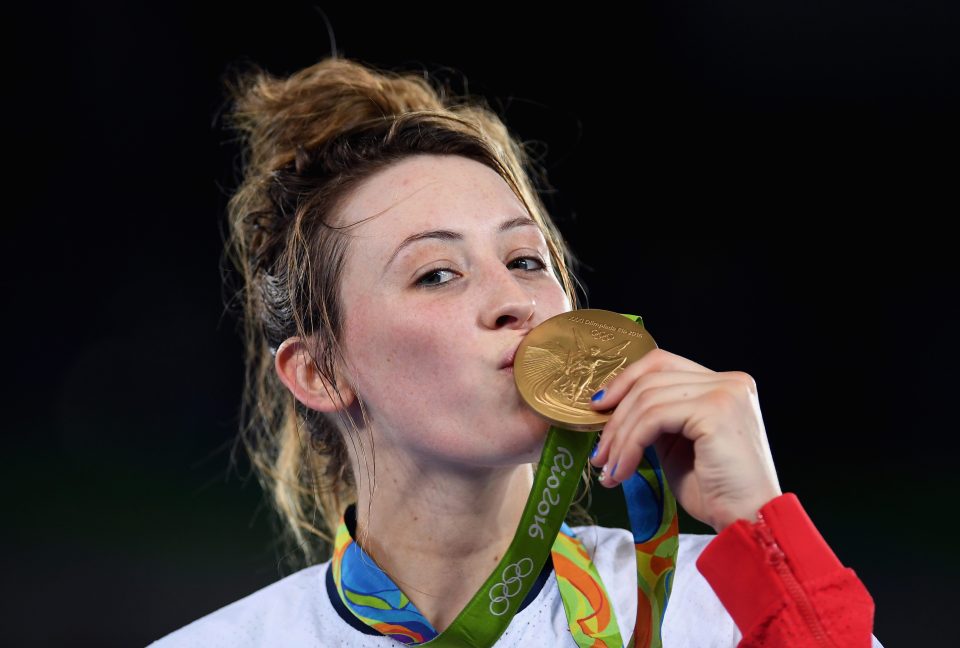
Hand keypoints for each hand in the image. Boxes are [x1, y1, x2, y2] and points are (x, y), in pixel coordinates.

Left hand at [588, 348, 782, 532]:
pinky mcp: (715, 410)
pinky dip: (630, 446)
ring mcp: (725, 392)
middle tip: (600, 452)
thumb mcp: (678, 445)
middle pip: (651, 379)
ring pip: (648, 399)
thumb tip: (613, 408)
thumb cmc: (716, 492)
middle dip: (616, 416)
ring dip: (619, 438)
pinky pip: (654, 419)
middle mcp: (728, 381)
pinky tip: (623, 471)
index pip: (663, 363)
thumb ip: (657, 418)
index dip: (625, 380)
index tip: (599, 407)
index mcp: (723, 384)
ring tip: (608, 469)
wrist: (747, 522)